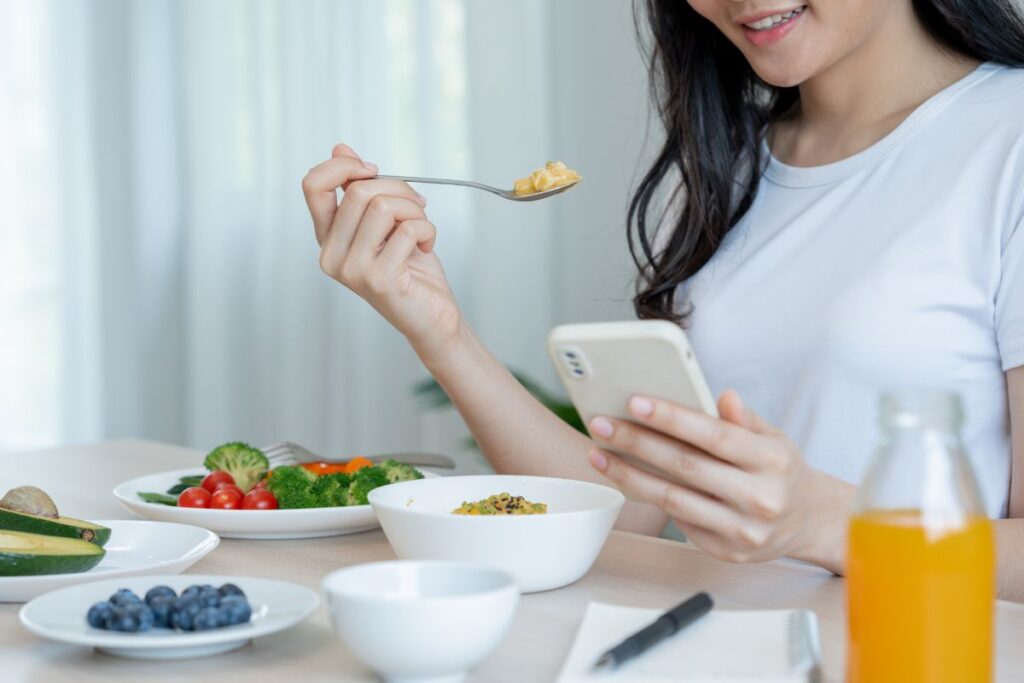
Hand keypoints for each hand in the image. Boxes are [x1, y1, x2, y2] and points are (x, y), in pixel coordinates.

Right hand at [301, 144, 462, 357]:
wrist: (432, 315)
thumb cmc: (411, 269)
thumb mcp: (385, 222)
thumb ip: (361, 189)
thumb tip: (340, 148)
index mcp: (328, 238)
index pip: (313, 185)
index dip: (344, 166)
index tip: (374, 171)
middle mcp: (331, 255)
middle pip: (359, 191)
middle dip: (399, 188)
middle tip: (417, 206)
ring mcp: (352, 270)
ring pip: (383, 206)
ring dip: (414, 209)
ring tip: (422, 228)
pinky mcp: (378, 279)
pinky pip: (407, 229)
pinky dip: (427, 230)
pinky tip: (427, 246)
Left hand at [586, 390, 848, 571]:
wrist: (806, 521)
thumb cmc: (779, 470)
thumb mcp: (774, 438)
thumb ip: (744, 419)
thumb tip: (723, 396)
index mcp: (772, 461)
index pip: (714, 435)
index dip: (673, 418)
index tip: (635, 402)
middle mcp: (759, 498)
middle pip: (686, 467)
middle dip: (637, 443)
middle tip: (602, 424)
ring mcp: (742, 530)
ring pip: (673, 499)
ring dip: (629, 475)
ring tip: (599, 453)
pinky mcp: (725, 551)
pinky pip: (678, 521)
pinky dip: (648, 497)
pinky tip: (624, 478)